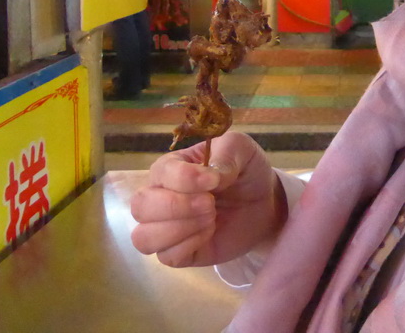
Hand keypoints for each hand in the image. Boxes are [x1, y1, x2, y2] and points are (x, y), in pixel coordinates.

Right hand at [130, 133, 286, 267]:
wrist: (264, 205)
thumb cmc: (245, 172)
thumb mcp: (242, 149)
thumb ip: (227, 151)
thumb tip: (210, 175)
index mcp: (170, 168)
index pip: (160, 172)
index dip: (185, 178)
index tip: (214, 180)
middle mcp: (159, 197)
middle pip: (140, 206)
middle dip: (176, 206)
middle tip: (210, 203)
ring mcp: (165, 227)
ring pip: (143, 237)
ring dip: (180, 229)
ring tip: (210, 218)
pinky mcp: (179, 253)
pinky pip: (166, 257)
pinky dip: (189, 245)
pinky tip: (209, 233)